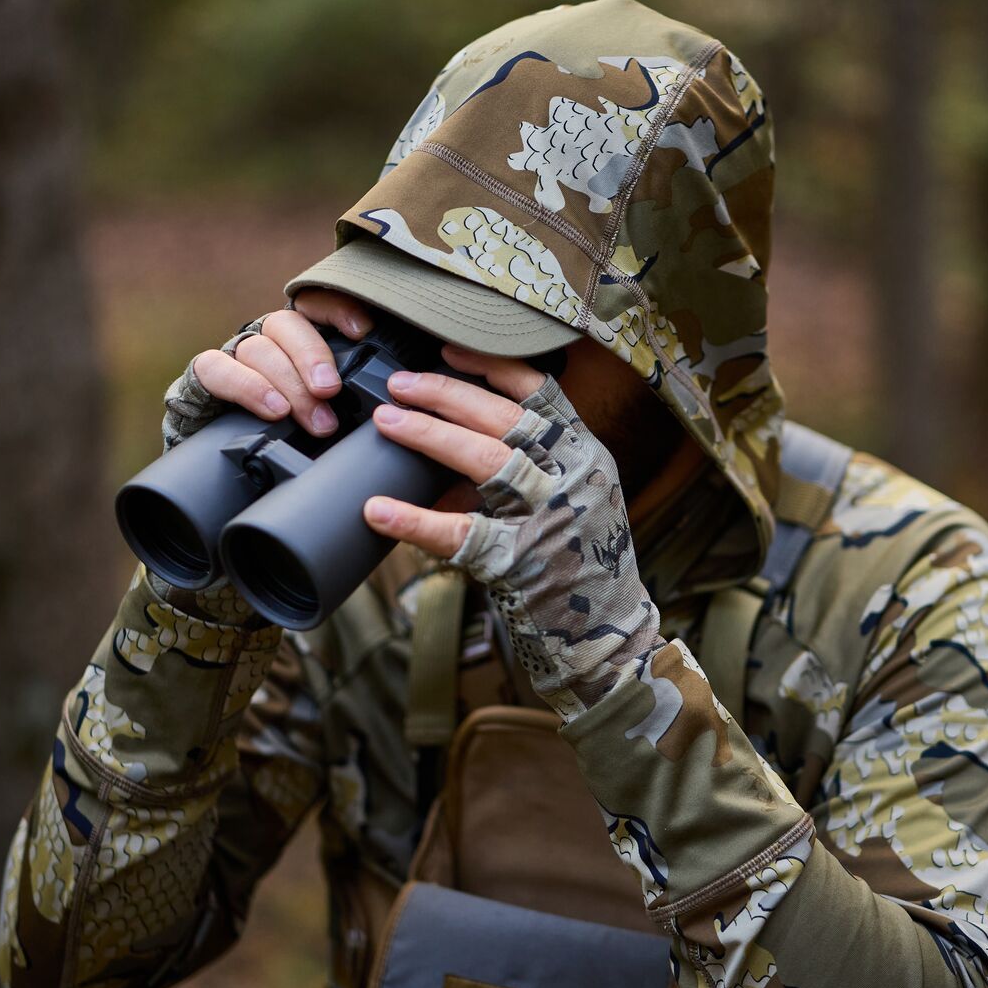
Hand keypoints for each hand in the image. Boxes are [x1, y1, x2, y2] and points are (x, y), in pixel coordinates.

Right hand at [161, 288, 372, 448]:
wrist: (234, 457)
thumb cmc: (295, 429)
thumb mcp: (331, 411)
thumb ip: (352, 398)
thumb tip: (389, 406)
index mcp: (302, 337)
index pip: (315, 303)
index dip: (337, 309)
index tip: (363, 330)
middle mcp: (268, 338)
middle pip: (287, 325)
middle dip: (312, 357)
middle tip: (331, 391)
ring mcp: (236, 354)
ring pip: (259, 348)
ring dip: (287, 383)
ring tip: (311, 418)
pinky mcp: (207, 375)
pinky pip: (217, 368)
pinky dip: (248, 387)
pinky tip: (273, 409)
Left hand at [363, 347, 662, 716]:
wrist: (608, 637)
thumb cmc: (582, 564)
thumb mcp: (571, 502)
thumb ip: (528, 469)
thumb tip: (450, 439)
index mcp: (585, 457)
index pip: (542, 393)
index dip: (493, 367)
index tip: (449, 350)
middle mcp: (573, 479)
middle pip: (505, 419)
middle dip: (446, 395)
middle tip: (398, 384)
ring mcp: (551, 520)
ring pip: (486, 462)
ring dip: (430, 437)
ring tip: (386, 423)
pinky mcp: (523, 564)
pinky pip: (461, 535)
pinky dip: (417, 520)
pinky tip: (380, 510)